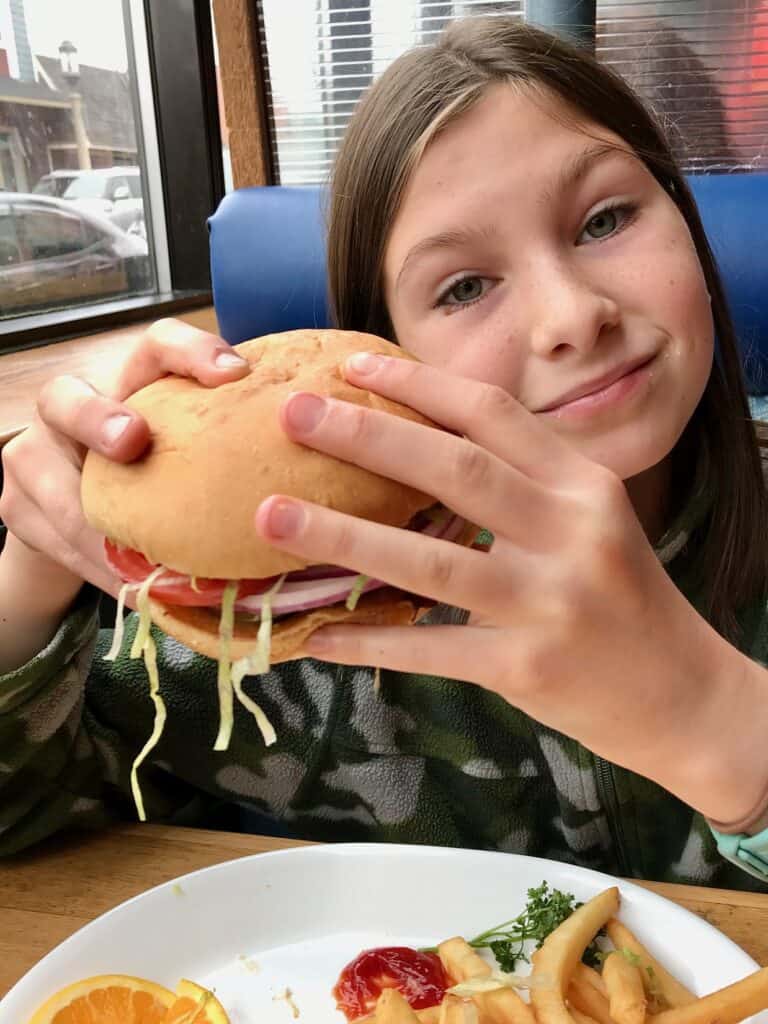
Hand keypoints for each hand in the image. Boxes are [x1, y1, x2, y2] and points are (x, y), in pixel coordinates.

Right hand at [0, 318, 249, 602]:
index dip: (191, 353)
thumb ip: (221, 461)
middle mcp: (75, 406)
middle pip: (68, 394)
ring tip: (132, 553)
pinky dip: (94, 564)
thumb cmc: (151, 483)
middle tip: (133, 438)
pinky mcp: (16, 504)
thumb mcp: (187, 461)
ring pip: (43, 474)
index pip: (156, 347)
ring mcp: (34, 452)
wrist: (71, 524)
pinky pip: (50, 538)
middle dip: (98, 416)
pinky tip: (130, 589)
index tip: (234, 375)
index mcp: (131, 385)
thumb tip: (303, 502)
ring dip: (90, 517)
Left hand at [254, 352, 734, 803]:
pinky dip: (368, 641)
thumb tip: (413, 452)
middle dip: (366, 436)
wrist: (682, 694)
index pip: (492, 413)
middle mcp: (572, 531)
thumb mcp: (588, 520)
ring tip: (270, 518)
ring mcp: (551, 602)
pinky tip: (314, 634)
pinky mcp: (527, 667)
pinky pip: (431, 649)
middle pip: (455, 470)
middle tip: (292, 414)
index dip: (418, 384)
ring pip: (431, 560)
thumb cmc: (622, 598)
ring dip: (342, 538)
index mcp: (583, 483)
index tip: (351, 365)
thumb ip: (520, 484)